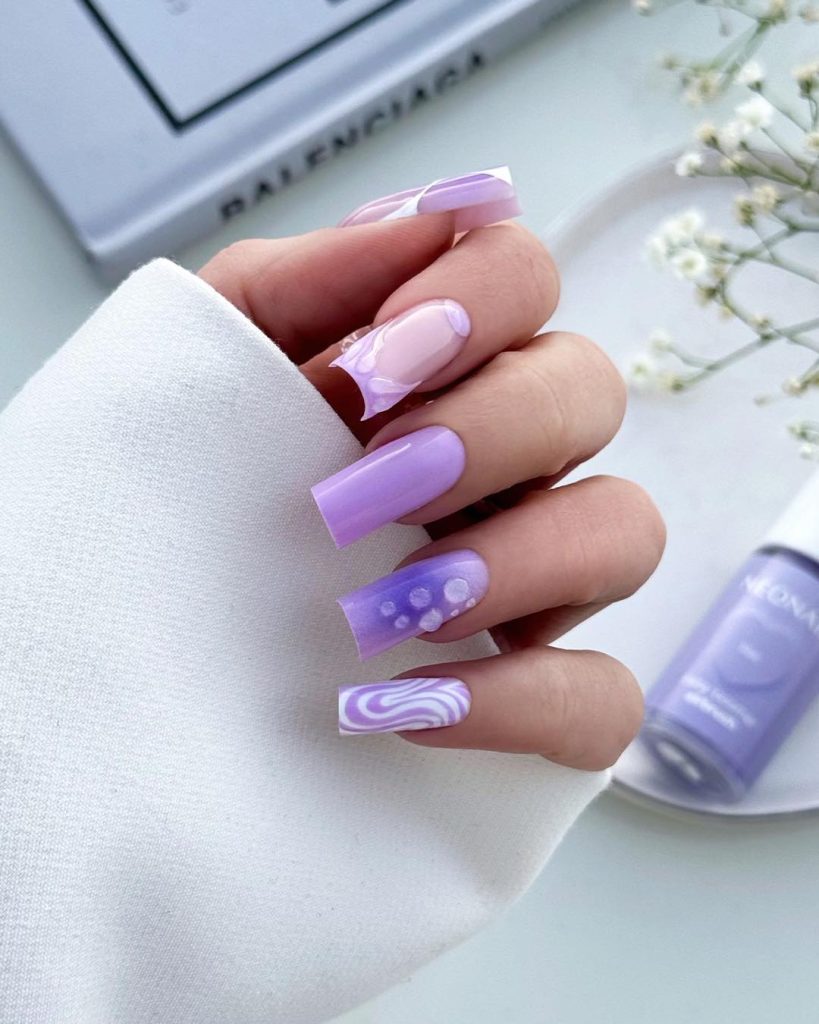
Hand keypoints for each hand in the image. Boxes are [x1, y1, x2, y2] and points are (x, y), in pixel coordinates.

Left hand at [199, 192, 664, 769]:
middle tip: (367, 488)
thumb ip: (306, 283)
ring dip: (521, 560)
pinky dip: (523, 701)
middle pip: (589, 391)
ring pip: (626, 532)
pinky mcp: (532, 694)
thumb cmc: (178, 488)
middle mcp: (505, 457)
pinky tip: (414, 706)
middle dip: (487, 431)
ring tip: (395, 606)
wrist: (133, 639)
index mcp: (437, 367)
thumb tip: (436, 216)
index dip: (480, 297)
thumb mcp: (212, 369)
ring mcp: (532, 577)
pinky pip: (602, 700)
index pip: (525, 275)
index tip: (376, 362)